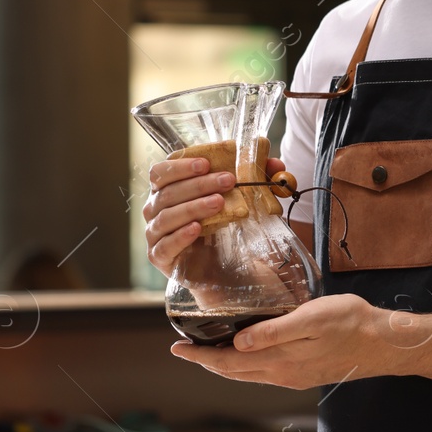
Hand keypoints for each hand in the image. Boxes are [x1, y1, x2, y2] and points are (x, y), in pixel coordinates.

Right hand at [143, 156, 286, 275]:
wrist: (224, 268)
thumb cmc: (224, 226)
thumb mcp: (242, 199)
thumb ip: (257, 178)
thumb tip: (277, 164)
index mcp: (167, 190)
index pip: (161, 172)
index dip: (181, 166)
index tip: (207, 163)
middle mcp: (155, 210)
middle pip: (168, 192)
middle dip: (199, 184)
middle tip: (227, 180)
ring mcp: (155, 234)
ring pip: (166, 216)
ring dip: (194, 206)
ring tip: (219, 202)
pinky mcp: (160, 258)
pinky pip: (164, 245)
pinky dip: (179, 236)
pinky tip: (196, 228)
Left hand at [169, 293, 387, 388]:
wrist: (383, 343)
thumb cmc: (351, 323)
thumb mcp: (312, 318)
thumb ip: (274, 332)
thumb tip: (237, 343)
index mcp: (281, 361)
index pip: (228, 362)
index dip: (200, 357)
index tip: (177, 348)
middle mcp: (283, 374)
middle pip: (233, 372)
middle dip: (206, 362)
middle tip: (184, 350)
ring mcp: (294, 377)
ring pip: (247, 375)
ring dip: (224, 366)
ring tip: (208, 353)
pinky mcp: (304, 375)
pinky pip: (264, 374)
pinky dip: (245, 366)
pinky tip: (246, 355)